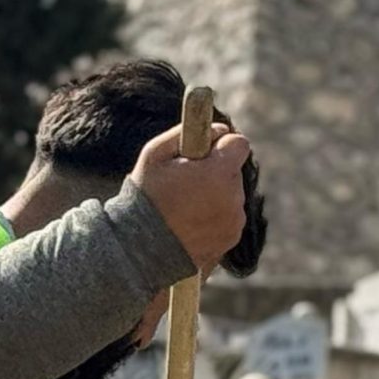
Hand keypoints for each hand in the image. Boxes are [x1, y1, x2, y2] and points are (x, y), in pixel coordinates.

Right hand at [128, 121, 250, 271]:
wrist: (140, 250)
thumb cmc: (145, 198)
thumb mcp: (156, 154)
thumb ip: (188, 132)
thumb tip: (218, 128)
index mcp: (219, 172)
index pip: (239, 144)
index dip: (221, 145)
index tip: (203, 153)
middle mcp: (234, 198)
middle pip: (233, 173)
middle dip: (215, 174)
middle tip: (184, 185)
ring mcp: (234, 223)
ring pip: (231, 198)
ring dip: (214, 198)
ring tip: (183, 209)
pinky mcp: (229, 242)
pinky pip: (227, 221)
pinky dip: (213, 220)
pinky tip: (188, 226)